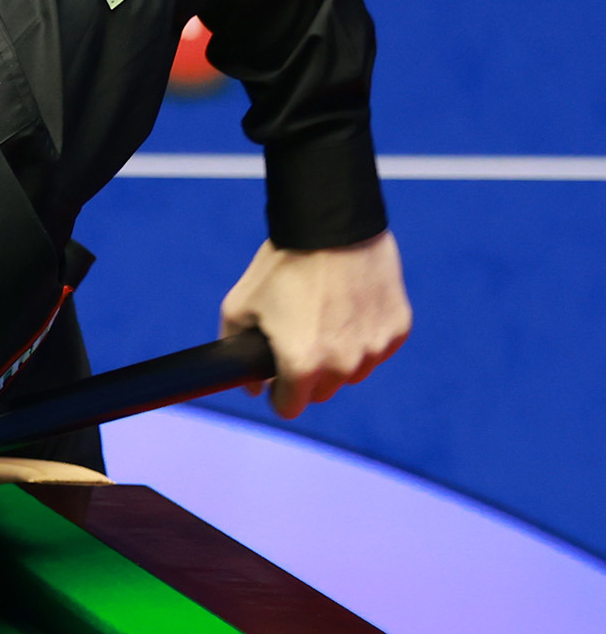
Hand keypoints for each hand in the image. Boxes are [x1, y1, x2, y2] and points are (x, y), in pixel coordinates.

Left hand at [218, 228, 411, 418]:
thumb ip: (235, 351)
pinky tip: (349, 308)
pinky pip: (377, 348)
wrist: (330, 226)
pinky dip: (363, 337)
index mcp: (302, 364)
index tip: (275, 379)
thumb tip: (250, 387)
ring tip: (323, 318)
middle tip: (298, 339)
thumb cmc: (280, 266)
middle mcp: (343, 364)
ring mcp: (375, 347)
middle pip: (322, 391)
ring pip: (352, 373)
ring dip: (338, 358)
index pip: (290, 407)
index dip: (278, 394)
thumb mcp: (239, 307)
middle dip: (307, 375)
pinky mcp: (398, 329)